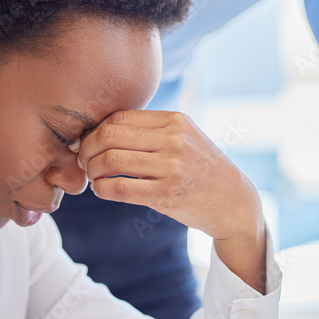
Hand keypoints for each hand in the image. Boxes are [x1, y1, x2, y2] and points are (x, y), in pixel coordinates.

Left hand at [77, 110, 266, 291]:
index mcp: (174, 120)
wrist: (233, 200)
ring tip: (94, 177)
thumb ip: (150, 130)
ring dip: (92, 170)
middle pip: (110, 135)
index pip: (119, 117)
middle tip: (84, 160)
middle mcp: (173, 139)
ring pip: (111, 161)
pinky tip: (102, 190)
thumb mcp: (183, 137)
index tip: (89, 142)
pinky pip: (120, 189)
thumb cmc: (199, 167)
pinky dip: (102, 189)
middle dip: (88, 149)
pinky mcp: (167, 195)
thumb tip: (101, 129)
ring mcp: (171, 167)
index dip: (95, 130)